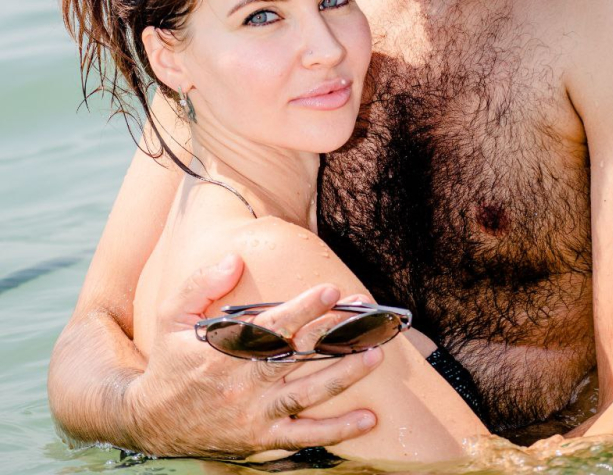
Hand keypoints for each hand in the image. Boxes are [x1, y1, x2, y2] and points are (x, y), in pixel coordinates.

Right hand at [124, 255, 379, 457]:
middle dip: (335, 333)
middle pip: (298, 356)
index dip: (304, 308)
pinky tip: (369, 417)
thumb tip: (234, 259)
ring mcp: (256, 414)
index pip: (272, 327)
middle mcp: (244, 383)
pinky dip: (338, 430)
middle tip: (367, 316)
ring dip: (344, 375)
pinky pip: (306, 436)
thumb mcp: (172, 315)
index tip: (331, 290)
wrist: (152, 421)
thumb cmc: (169, 361)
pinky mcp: (263, 437)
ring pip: (308, 394)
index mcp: (225, 351)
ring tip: (375, 356)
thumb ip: (202, 284)